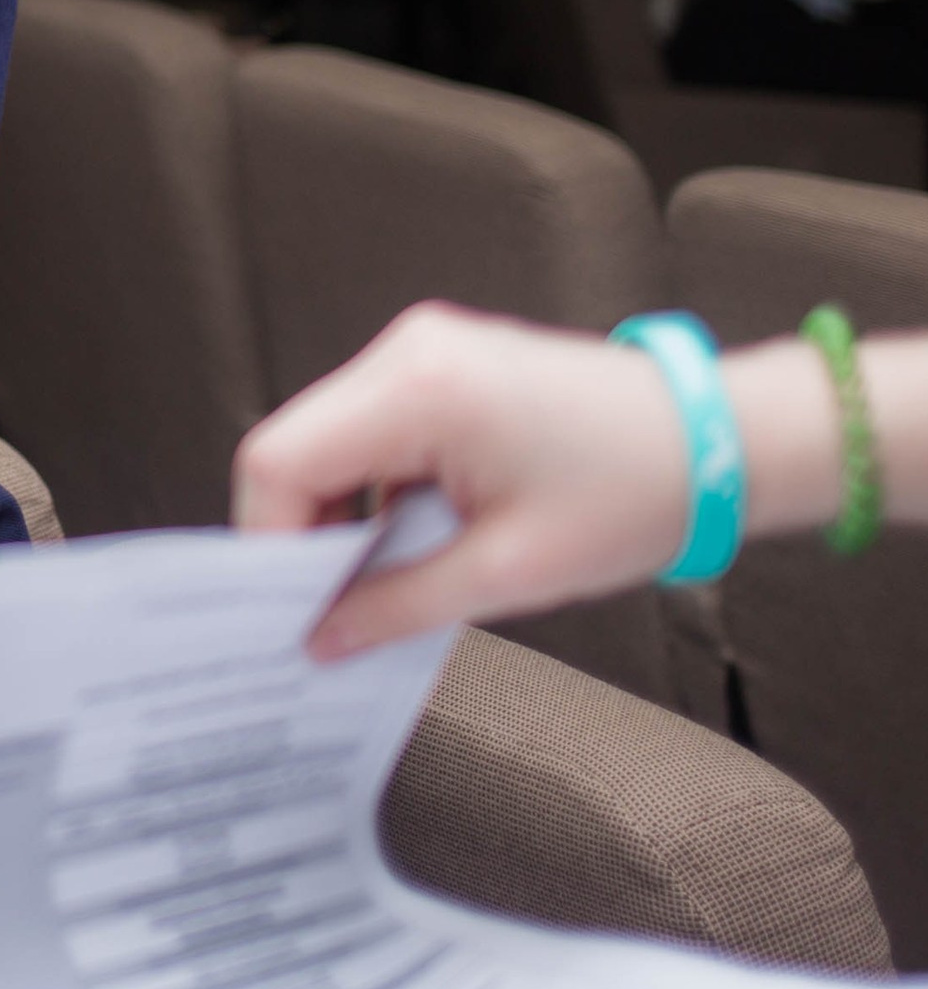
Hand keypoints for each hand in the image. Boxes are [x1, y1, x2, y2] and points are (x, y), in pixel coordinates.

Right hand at [233, 303, 691, 659]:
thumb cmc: (634, 496)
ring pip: (327, 438)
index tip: (289, 611)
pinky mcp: (439, 361)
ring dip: (341, 511)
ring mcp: (420, 349)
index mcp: (418, 390)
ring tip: (386, 577)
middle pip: (296, 445)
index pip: (280, 461)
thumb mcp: (508, 573)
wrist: (719, 440)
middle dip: (303, 532)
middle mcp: (404, 351)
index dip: (269, 541)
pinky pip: (368, 426)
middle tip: (329, 609)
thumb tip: (320, 640)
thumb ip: (396, 605)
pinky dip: (374, 485)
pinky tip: (414, 535)